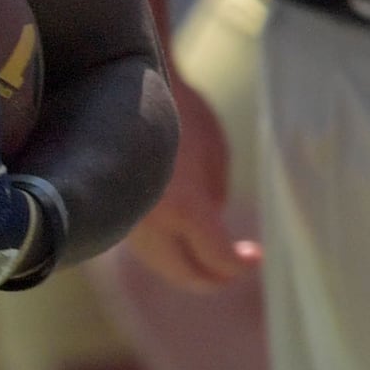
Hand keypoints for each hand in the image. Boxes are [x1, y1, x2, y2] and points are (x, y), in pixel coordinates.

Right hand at [126, 77, 258, 289]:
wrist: (126, 92)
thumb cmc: (181, 114)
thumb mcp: (216, 154)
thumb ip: (215, 199)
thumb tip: (212, 227)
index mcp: (184, 208)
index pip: (217, 258)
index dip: (240, 264)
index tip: (255, 256)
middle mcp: (151, 224)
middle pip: (187, 274)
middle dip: (215, 277)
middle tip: (236, 266)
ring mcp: (128, 222)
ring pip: (163, 265)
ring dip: (190, 266)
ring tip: (212, 256)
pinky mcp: (115, 215)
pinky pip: (146, 248)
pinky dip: (168, 252)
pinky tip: (183, 240)